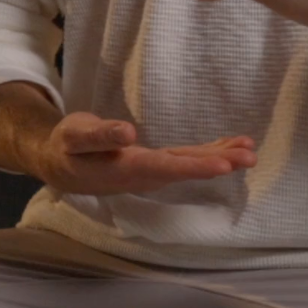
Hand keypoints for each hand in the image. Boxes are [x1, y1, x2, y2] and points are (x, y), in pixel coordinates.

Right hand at [35, 110, 255, 194]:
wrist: (58, 164)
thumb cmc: (65, 147)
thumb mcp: (75, 136)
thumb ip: (100, 135)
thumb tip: (129, 133)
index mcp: (126, 168)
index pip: (166, 168)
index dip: (196, 166)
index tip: (224, 165)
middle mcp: (143, 174)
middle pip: (185, 169)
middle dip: (218, 162)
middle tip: (250, 156)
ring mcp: (150, 171)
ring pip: (188, 164)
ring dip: (219, 158)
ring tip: (248, 150)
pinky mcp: (152, 164)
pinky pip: (184, 159)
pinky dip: (206, 153)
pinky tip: (227, 149)